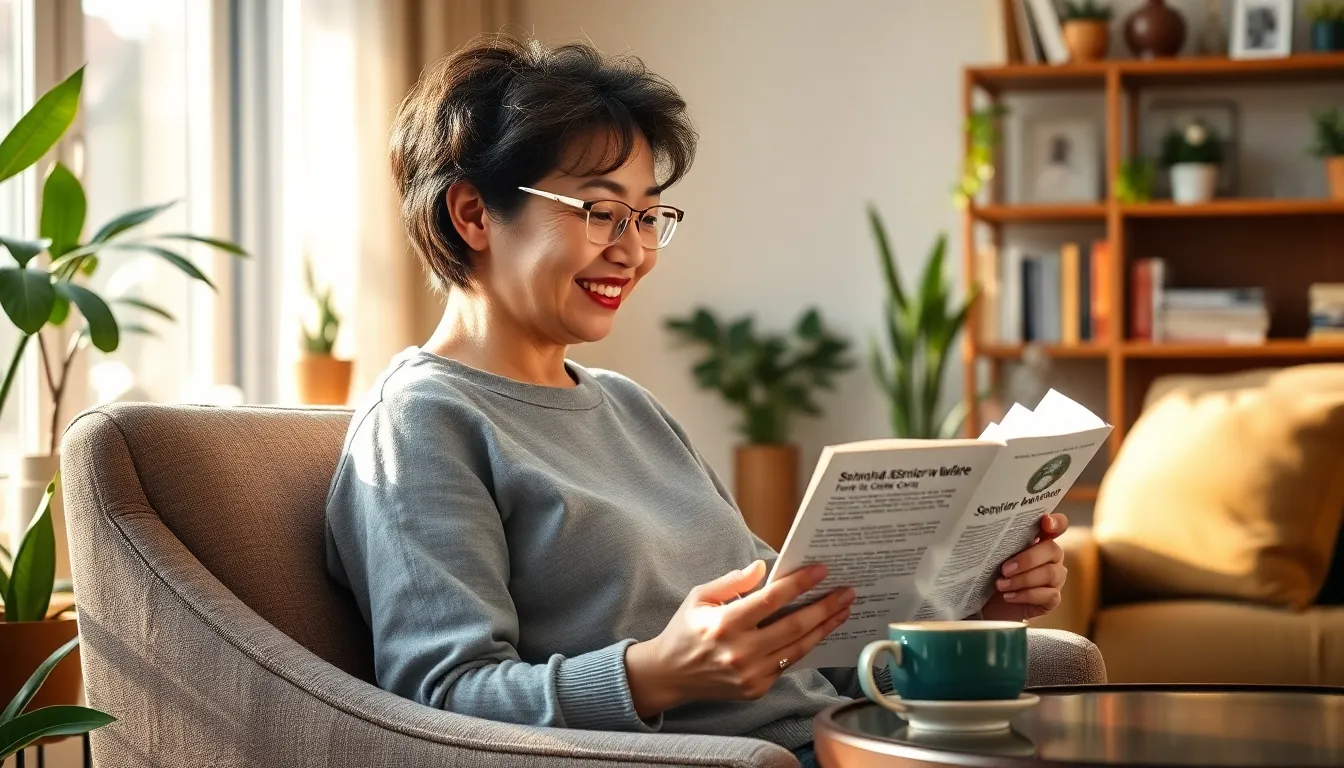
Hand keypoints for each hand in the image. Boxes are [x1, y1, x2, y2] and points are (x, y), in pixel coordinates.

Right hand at [625, 561, 854, 718]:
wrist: (669, 675)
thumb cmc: (686, 629)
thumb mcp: (700, 596)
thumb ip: (733, 582)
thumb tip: (764, 568)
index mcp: (723, 624)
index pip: (771, 600)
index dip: (799, 584)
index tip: (821, 570)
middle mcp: (740, 652)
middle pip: (794, 626)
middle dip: (825, 606)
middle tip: (847, 591)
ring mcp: (750, 674)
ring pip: (798, 648)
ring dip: (824, 628)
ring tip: (843, 610)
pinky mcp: (757, 689)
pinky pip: (789, 664)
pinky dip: (806, 646)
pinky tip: (819, 631)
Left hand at [981, 513, 1067, 621]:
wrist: (988, 607)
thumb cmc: (992, 576)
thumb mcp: (994, 557)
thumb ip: (1002, 544)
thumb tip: (991, 533)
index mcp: (1040, 541)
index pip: (1057, 526)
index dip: (1056, 522)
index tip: (1044, 522)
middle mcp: (1052, 558)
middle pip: (1053, 550)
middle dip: (1028, 559)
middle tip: (1004, 569)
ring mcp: (1055, 579)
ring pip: (1050, 573)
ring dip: (1023, 579)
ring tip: (1001, 585)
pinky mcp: (1052, 600)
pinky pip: (1049, 595)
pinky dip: (1026, 595)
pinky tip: (1008, 596)